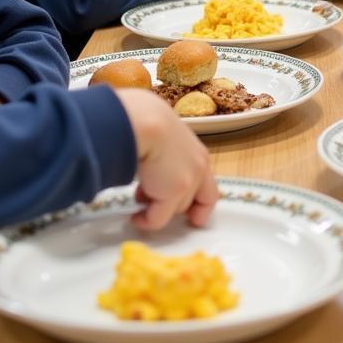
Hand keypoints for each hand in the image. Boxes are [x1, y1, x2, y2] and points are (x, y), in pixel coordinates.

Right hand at [116, 88, 217, 229]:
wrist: (144, 121)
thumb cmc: (148, 122)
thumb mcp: (164, 140)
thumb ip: (166, 157)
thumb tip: (153, 169)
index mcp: (198, 155)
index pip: (208, 188)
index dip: (199, 205)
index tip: (190, 215)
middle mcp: (199, 168)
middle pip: (194, 200)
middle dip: (173, 205)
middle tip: (151, 201)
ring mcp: (189, 181)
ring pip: (175, 209)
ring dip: (158, 208)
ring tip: (139, 199)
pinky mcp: (173, 193)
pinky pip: (158, 219)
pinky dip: (146, 221)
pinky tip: (134, 217)